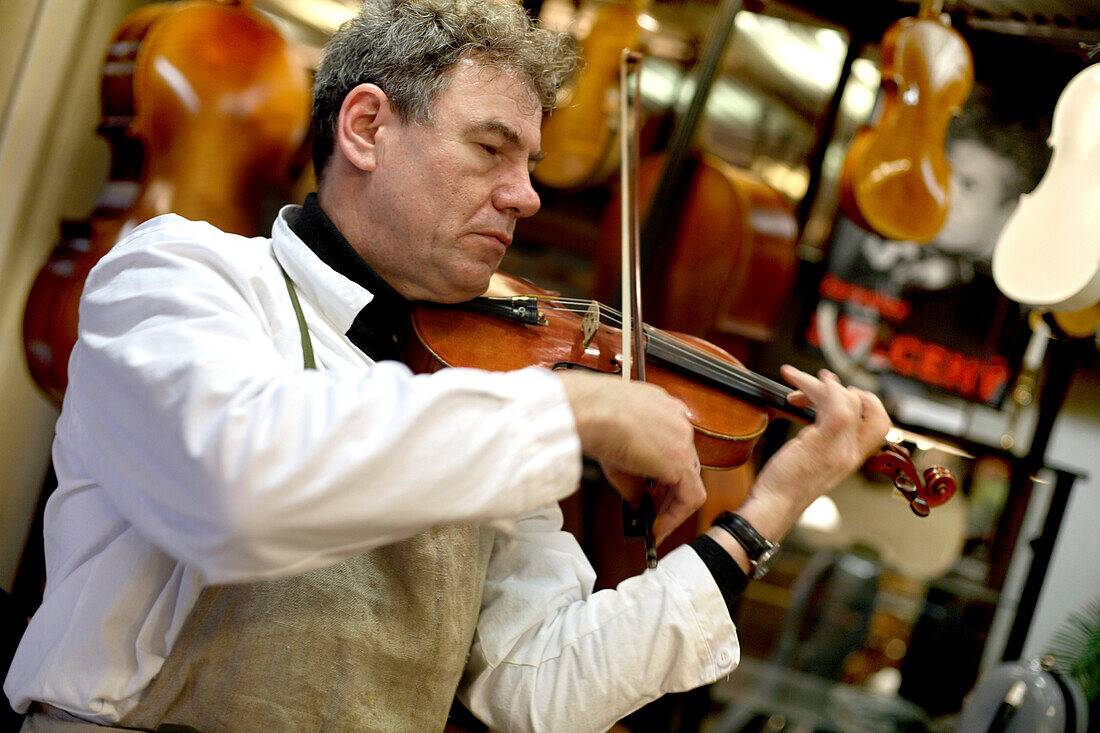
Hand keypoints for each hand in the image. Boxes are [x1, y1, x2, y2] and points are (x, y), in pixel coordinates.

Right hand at [556, 370, 704, 543]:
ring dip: (671, 505)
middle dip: (667, 491)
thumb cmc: (594, 416)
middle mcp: (678, 421)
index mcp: (664, 409)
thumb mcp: (616, 447)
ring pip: (689, 480)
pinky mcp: (680, 460)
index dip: (662, 473)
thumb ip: (633, 475)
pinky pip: (690, 496)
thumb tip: (636, 498)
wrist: (590, 411)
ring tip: (654, 523)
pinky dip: (675, 515)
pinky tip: (658, 527)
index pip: (672, 446)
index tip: (651, 489)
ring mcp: (683, 439)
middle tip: (653, 511)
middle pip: (683, 464)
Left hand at [738, 365, 890, 541]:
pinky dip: (816, 388)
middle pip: (867, 407)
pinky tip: (797, 382)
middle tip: (812, 385)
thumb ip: (821, 442)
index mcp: (851, 458)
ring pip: (847, 401)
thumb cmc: (784, 485)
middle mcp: (851, 453)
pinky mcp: (822, 444)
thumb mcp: (811, 462)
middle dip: (840, 387)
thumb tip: (813, 415)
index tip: (841, 393)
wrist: (774, 506)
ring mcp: (839, 449)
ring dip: (818, 383)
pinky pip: (833, 407)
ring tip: (794, 378)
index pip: (879, 424)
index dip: (867, 402)